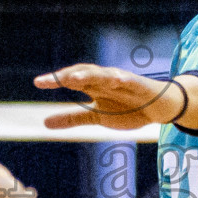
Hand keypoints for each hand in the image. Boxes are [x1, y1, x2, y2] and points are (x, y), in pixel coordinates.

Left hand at [35, 65, 197, 131]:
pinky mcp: (139, 86)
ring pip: (103, 75)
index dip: (55, 80)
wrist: (159, 107)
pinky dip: (124, 79)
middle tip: (52, 80)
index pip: (72, 80)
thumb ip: (72, 118)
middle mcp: (105, 81)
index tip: (38, 82)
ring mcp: (122, 82)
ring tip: (73, 79)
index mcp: (94, 87)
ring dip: (89, 75)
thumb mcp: (96, 116)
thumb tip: (44, 123)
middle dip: (69, 76)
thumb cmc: (127, 108)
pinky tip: (117, 80)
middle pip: (84, 74)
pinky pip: (131, 81)